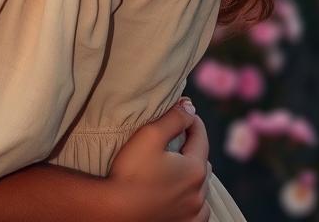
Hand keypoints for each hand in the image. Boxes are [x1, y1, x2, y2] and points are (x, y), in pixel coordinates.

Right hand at [106, 99, 211, 221]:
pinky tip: (181, 193)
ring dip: (193, 173)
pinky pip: (197, 208)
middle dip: (193, 147)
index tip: (182, 109)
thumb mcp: (150, 136)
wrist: (116, 211)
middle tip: (176, 137)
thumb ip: (173, 119)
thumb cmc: (131, 171)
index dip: (192, 120)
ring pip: (201, 186)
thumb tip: (190, 106)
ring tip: (177, 164)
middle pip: (202, 161)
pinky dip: (192, 197)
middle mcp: (200, 193)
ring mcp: (194, 213)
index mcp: (195, 169)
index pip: (200, 136)